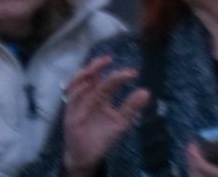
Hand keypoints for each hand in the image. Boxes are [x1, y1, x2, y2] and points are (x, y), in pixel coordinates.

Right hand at [61, 57, 149, 175]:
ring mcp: (78, 103)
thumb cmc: (102, 138)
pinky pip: (71, 98)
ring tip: (95, 68)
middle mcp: (89, 95)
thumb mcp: (119, 123)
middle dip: (98, 65)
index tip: (133, 73)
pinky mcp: (70, 114)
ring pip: (77, 81)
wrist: (87, 157)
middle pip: (90, 74)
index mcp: (101, 96)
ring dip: (85, 73)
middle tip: (109, 59)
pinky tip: (86, 85)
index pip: (109, 80)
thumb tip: (147, 92)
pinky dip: (77, 90)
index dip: (120, 75)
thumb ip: (130, 108)